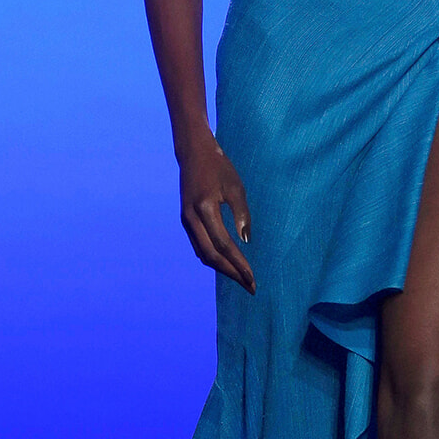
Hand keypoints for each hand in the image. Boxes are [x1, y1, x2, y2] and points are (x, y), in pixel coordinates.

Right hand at [179, 136, 254, 293]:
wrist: (193, 153)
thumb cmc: (219, 167)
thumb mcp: (235, 187)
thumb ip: (241, 214)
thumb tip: (246, 241)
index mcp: (205, 208)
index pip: (223, 244)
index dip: (238, 263)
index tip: (252, 278)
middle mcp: (191, 218)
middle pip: (211, 255)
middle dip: (231, 273)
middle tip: (249, 286)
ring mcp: (186, 221)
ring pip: (202, 253)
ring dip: (222, 268)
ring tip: (240, 278)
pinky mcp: (186, 221)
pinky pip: (199, 246)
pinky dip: (213, 258)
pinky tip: (227, 263)